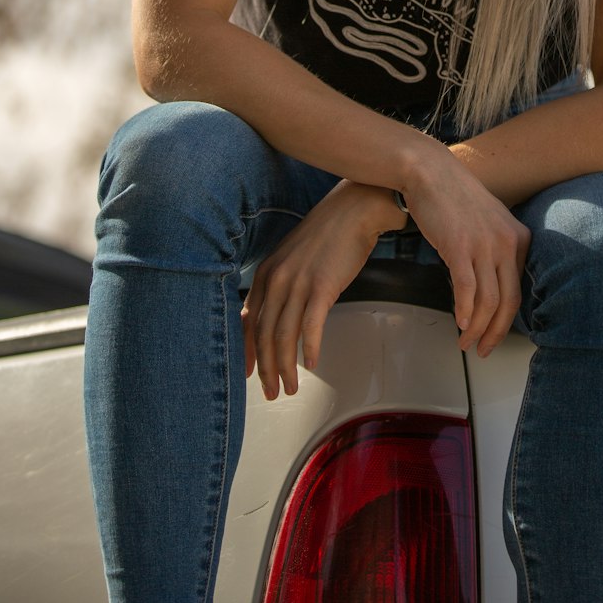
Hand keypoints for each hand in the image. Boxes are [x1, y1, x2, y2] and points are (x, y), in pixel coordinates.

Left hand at [241, 179, 399, 399]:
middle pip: (264, 335)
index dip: (247, 352)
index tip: (249, 375)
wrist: (355, 210)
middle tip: (272, 393)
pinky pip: (311, 326)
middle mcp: (277, 279)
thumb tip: (276, 315)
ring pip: (284, 336)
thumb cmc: (328, 234)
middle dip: (266, 369)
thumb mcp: (293, 256)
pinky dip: (309, 349)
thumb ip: (281, 283)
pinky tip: (312, 364)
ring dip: (286, 368)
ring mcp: (299, 282)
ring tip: (290, 387)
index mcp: (267, 272)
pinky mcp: (323, 286)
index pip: (248, 321)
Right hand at [403, 148, 530, 358]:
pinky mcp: (459, 246)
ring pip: (488, 301)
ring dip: (477, 328)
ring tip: (464, 341)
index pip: (518, 292)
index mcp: (517, 238)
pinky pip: (466, 289)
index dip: (506, 321)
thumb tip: (493, 284)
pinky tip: (459, 322)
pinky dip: (464, 311)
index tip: (493, 336)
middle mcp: (506, 243)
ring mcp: (484, 244)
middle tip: (482, 350)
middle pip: (508, 302)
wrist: (430, 172)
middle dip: (495, 333)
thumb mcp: (489, 220)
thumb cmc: (454, 197)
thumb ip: (497, 248)